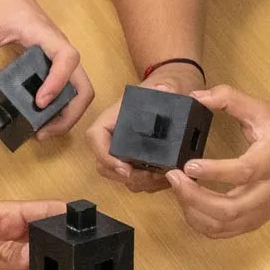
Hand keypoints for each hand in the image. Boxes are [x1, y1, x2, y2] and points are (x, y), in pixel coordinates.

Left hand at [0, 0, 93, 139]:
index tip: (40, 101)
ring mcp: (56, 53)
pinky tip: (37, 114)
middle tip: (44, 131)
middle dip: (71, 112)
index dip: (58, 82)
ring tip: (43, 129)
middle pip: (83, 83)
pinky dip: (59, 103)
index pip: (67, 58)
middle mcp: (57, 46)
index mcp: (44, 35)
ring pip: (78, 87)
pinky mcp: (50, 59)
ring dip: (67, 111)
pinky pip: (65, 84)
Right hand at [86, 61, 204, 192]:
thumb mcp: (167, 85)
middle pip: (103, 163)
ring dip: (139, 183)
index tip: (126, 169)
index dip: (105, 155)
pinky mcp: (135, 160)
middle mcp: (114, 135)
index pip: (96, 136)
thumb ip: (166, 88)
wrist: (173, 90)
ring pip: (118, 175)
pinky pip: (134, 179)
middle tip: (151, 179)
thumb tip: (164, 90)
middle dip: (126, 177)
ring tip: (163, 179)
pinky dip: (148, 184)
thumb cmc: (165, 86)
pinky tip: (167, 179)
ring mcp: (123, 150)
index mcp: (114, 117)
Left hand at [162, 86, 269, 237]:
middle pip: (228, 210)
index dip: (214, 171)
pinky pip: (221, 231)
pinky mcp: (253, 222)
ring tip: (178, 187)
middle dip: (194, 198)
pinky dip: (199, 221)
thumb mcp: (262, 110)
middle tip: (173, 177)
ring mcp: (259, 212)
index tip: (189, 165)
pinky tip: (189, 202)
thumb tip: (197, 97)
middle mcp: (265, 193)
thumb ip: (230, 98)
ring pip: (222, 225)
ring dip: (193, 211)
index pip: (243, 172)